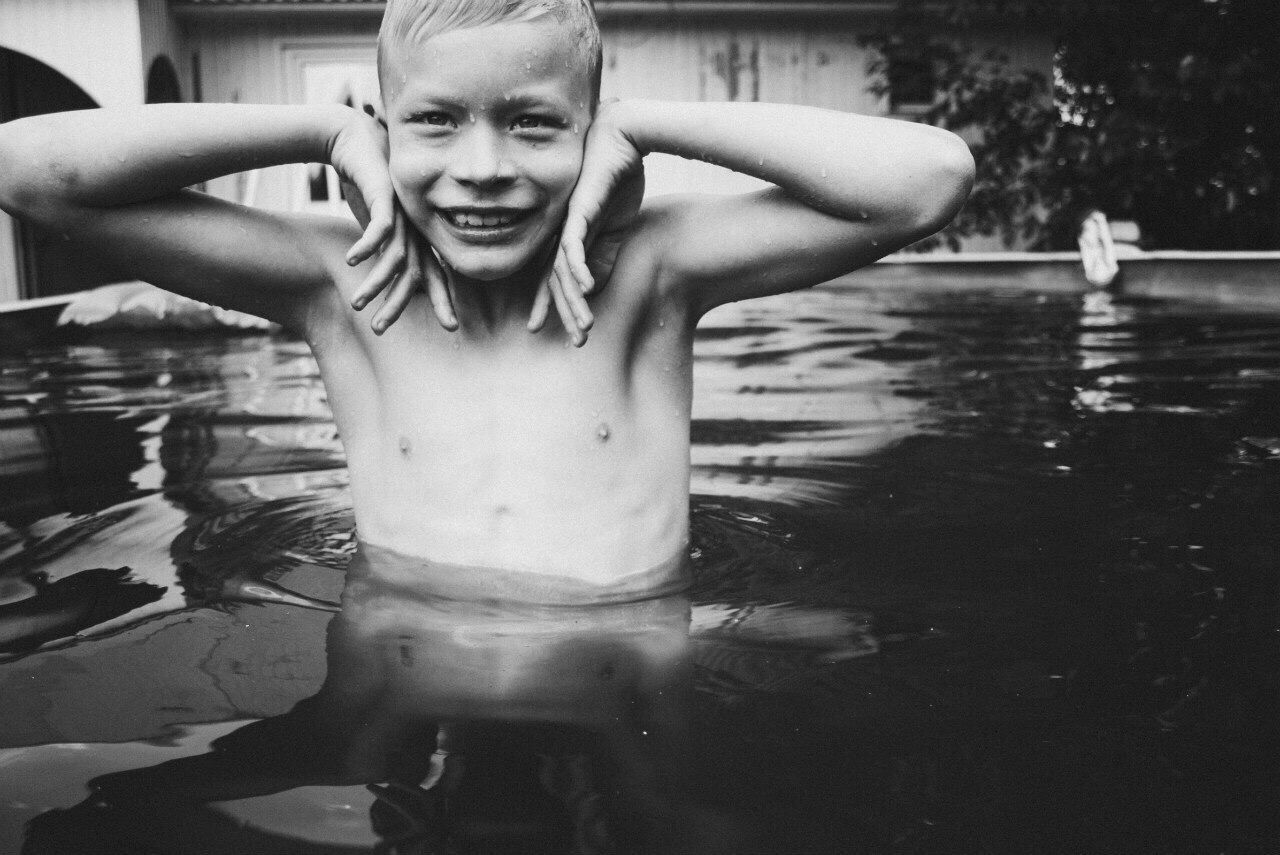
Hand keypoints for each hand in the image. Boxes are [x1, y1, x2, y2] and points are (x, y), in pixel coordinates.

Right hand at [328, 108, 456, 333]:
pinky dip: (367, 246)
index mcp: (418, 235)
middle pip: (415, 273)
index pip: (433, 273)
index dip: (442, 299)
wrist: (355, 141)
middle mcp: (415, 227)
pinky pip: (380, 228)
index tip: (453, 327)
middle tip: (383, 330)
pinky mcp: (385, 197)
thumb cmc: (369, 184)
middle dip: (400, 304)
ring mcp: (402, 213)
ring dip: (376, 283)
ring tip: (358, 303)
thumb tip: (390, 280)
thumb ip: (388, 250)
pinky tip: (353, 262)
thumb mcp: (380, 223)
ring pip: (395, 256)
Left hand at [528, 100, 645, 345]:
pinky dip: (580, 268)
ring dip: (575, 301)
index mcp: (566, 236)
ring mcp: (567, 222)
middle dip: (566, 313)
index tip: (549, 330)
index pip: (555, 277)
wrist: (622, 137)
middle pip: (557, 280)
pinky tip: (587, 289)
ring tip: (585, 327)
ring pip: (564, 269)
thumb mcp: (614, 228)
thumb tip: (593, 287)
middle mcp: (560, 232)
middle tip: (575, 342)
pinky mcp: (578, 210)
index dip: (553, 305)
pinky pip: (575, 244)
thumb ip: (603, 255)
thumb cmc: (616, 178)